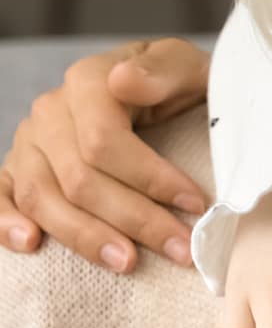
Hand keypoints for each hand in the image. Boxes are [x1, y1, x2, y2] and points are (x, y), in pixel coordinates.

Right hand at [0, 38, 210, 271]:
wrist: (159, 85)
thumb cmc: (177, 82)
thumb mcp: (187, 65)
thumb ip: (163, 69)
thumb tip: (124, 80)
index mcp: (89, 81)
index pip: (105, 141)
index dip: (151, 178)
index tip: (195, 205)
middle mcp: (51, 111)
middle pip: (79, 178)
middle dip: (135, 220)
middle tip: (180, 250)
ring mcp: (29, 141)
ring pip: (43, 198)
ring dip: (85, 237)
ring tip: (128, 262)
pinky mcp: (17, 167)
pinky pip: (1, 196)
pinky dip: (5, 223)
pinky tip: (30, 245)